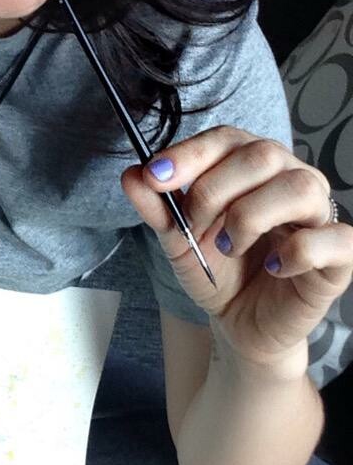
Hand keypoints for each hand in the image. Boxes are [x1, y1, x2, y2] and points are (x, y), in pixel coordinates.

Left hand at [121, 126, 352, 372]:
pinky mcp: (340, 256)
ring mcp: (319, 216)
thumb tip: (131, 174)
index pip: (227, 139)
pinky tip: (273, 266)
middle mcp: (290, 180)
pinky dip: (298, 250)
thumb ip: (158, 208)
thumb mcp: (177, 242)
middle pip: (262, 155)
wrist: (240, 325)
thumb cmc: (218, 272)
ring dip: (251, 216)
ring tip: (228, 247)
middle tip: (194, 226)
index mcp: (252, 168)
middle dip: (214, 190)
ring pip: (299, 186)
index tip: (155, 176)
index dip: (191, 153)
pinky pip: (333, 238)